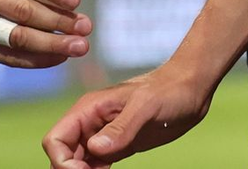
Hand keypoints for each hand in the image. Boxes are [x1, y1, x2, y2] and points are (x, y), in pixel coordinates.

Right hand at [0, 0, 90, 67]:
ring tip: (79, 46)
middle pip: (20, 11)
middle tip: (87, 28)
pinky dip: (34, 59)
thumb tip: (69, 4)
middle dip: (57, 21)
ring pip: (13, 37)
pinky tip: (59, 57)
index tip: (77, 1)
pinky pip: (5, 56)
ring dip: (50, 45)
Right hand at [43, 67, 210, 168]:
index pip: (55, 140)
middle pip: (62, 155)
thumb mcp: (146, 106)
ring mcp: (103, 135)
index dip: (61, 162)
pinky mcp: (117, 146)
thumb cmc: (170, 89)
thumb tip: (94, 149)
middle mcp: (91, 122)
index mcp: (90, 108)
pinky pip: (94, 166)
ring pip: (76, 163)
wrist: (192, 88)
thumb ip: (121, 127)